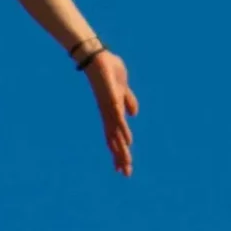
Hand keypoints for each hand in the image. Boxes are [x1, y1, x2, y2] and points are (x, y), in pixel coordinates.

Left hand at [87, 51, 138, 175]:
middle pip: (114, 140)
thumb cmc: (108, 70)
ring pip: (115, 133)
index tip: (121, 168)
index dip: (118, 152)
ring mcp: (108, 107)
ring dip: (121, 149)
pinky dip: (122, 130)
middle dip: (120, 157)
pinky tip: (127, 141)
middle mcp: (108, 113)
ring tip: (125, 164)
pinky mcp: (111, 99)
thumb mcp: (123, 88)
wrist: (97, 56)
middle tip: (125, 174)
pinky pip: (117, 118)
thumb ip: (128, 100)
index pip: (115, 137)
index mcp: (111, 112)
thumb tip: (133, 114)